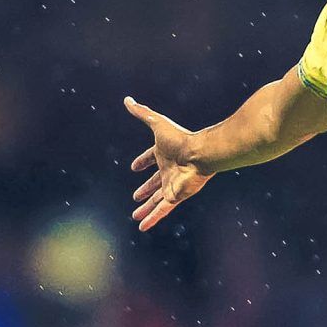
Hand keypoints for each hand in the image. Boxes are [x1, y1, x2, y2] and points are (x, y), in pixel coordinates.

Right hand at [126, 97, 210, 231]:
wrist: (199, 153)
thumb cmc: (180, 138)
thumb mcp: (157, 123)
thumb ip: (142, 112)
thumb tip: (127, 99)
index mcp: (164, 153)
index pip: (150, 158)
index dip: (142, 161)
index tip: (134, 167)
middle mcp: (168, 170)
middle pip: (154, 183)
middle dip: (145, 189)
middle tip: (135, 196)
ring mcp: (172, 184)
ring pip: (157, 200)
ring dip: (146, 208)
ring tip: (136, 217)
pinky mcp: (175, 196)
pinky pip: (162, 210)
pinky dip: (152, 218)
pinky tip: (142, 226)